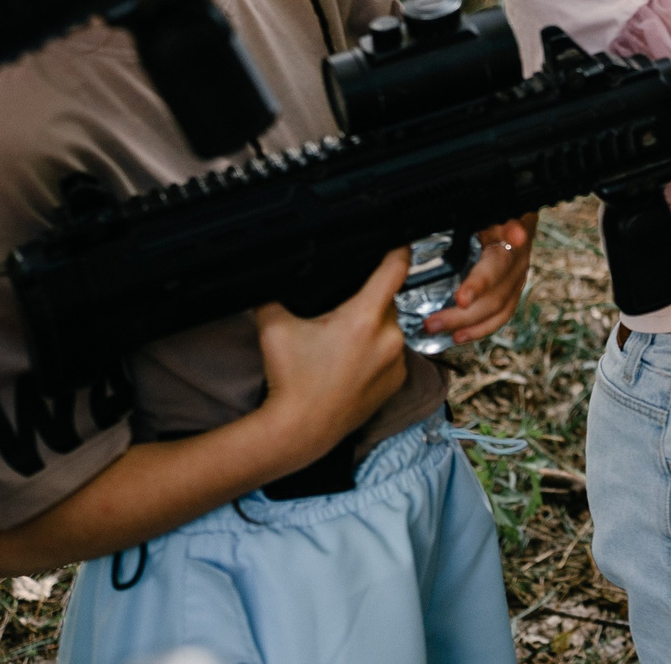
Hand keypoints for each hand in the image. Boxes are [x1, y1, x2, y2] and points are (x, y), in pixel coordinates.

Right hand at [254, 249, 409, 469]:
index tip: (396, 241)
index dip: (396, 249)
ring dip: (372, 326)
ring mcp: (396, 360)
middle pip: (386, 299)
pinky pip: (392, 352)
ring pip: (389, 326)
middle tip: (339, 310)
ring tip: (341, 342)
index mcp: (365, 316)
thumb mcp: (274, 326)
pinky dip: (377, 350)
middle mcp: (389, 336)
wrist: (299, 430)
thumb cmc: (289, 379)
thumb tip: (276, 273)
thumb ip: (276, 293)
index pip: (395, 268)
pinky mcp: (397, 381)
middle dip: (367, 299)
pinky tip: (352, 361)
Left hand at [421, 217, 534, 344]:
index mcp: (507, 230)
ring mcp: (519, 274)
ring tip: (438, 329)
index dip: (481, 282)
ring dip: (469, 324)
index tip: (462, 299)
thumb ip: (449, 217)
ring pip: (499, 307)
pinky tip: (459, 336)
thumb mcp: (467, 207)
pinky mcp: (514, 288)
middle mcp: (517, 255)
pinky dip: (480, 329)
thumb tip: (410, 241)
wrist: (504, 209)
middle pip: (496, 292)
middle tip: (433, 321)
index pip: (496, 260)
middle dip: (463, 312)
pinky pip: (502, 314)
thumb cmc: (479, 207)